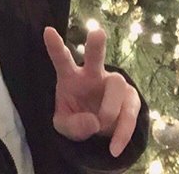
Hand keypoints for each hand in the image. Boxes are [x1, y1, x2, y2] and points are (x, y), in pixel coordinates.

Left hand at [43, 27, 140, 157]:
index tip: (47, 30)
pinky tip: (114, 147)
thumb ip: (73, 125)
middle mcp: (92, 74)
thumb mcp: (65, 126)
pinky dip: (122, 132)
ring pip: (116, 85)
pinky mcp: (130, 96)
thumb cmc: (77, 117)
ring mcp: (112, 83)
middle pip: (95, 57)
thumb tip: (94, 122)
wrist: (99, 130)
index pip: (61, 60)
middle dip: (96, 45)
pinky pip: (130, 111)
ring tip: (100, 126)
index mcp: (70, 77)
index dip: (55, 46)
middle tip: (97, 33)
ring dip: (109, 111)